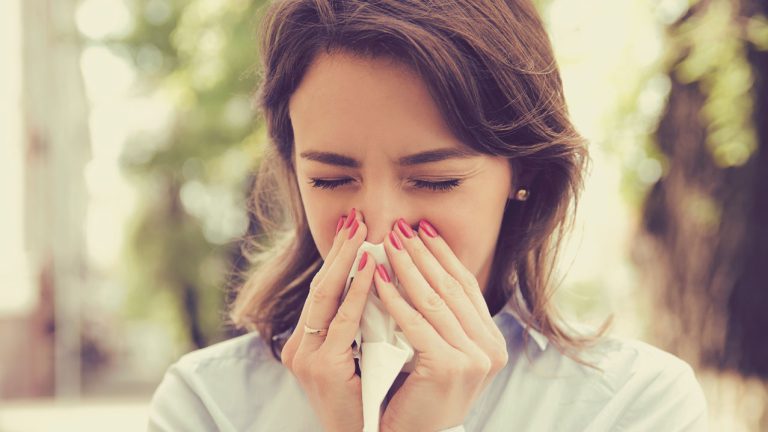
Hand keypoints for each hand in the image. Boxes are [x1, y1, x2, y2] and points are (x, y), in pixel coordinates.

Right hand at [280, 208, 375, 431]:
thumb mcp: (355, 361)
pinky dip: (356, 294)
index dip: (337, 258)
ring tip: (361, 232)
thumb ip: (358, 328)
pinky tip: (370, 271)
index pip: (323, 291)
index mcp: (306, 343)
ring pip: (324, 299)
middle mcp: (299, 347)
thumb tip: (379, 286)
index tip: (353, 228)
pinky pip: (342, 324)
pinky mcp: (322, 368)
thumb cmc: (365, 404)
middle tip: (355, 218)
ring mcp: (307, 358)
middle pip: (319, 287)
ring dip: (344, 262)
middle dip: (338, 250)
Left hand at [374, 218, 508, 431]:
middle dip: (424, 254)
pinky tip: (377, 278)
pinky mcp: (448, 366)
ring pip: (434, 300)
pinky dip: (394, 298)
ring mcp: (473, 359)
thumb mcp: (438, 352)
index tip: (423, 229)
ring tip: (388, 242)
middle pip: (452, 288)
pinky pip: (415, 323)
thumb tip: (423, 266)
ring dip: (408, 267)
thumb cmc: (417, 397)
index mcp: (491, 342)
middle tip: (402, 227)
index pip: (466, 287)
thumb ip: (441, 318)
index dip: (443, 255)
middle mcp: (489, 349)